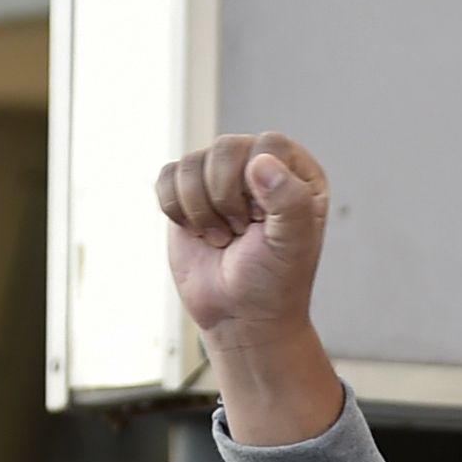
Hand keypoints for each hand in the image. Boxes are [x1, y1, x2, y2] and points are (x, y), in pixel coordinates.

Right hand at [159, 133, 329, 334]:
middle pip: (224, 149)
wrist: (240, 316)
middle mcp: (257, 164)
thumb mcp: (294, 245)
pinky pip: (167, 177)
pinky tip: (199, 232)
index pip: (267, 145)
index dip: (257, 184)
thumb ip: (289, 201)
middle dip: (226, 201)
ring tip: (223, 237)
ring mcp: (219, 175)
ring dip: (201, 211)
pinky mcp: (186, 190)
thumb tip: (260, 162)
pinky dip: (177, 210)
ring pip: (191, 163)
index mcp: (294, 171)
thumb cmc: (274, 283)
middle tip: (241, 233)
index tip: (262, 221)